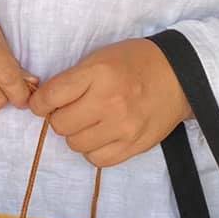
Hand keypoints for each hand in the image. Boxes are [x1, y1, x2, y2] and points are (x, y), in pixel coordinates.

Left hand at [29, 39, 192, 167]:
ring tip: (89, 122)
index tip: (42, 103)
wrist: (179, 76)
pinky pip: (98, 159)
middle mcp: (110, 102)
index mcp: (98, 73)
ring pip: (76, 144)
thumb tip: (43, 102)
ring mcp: (123, 127)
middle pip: (60, 125)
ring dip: (77, 135)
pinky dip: (94, 150)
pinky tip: (101, 136)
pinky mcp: (134, 145)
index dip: (39, 102)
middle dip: (60, 118)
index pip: (51, 96)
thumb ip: (72, 79)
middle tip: (72, 111)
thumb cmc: (134, 63)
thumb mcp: (100, 58)